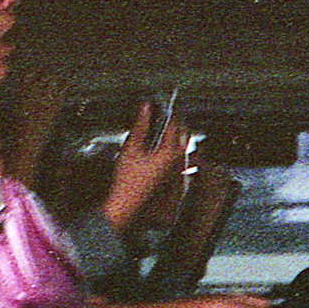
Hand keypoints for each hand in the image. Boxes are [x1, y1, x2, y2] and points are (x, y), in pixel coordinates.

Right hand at [104, 99, 189, 232]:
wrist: (126, 204)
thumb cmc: (128, 181)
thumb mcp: (131, 147)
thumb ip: (140, 125)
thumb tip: (145, 108)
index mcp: (171, 151)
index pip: (175, 123)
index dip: (166, 110)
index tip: (158, 103)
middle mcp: (178, 160)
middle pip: (182, 132)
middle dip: (173, 120)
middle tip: (159, 111)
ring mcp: (176, 168)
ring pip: (181, 143)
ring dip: (173, 132)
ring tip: (158, 125)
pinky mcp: (171, 174)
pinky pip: (177, 154)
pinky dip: (170, 145)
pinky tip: (157, 144)